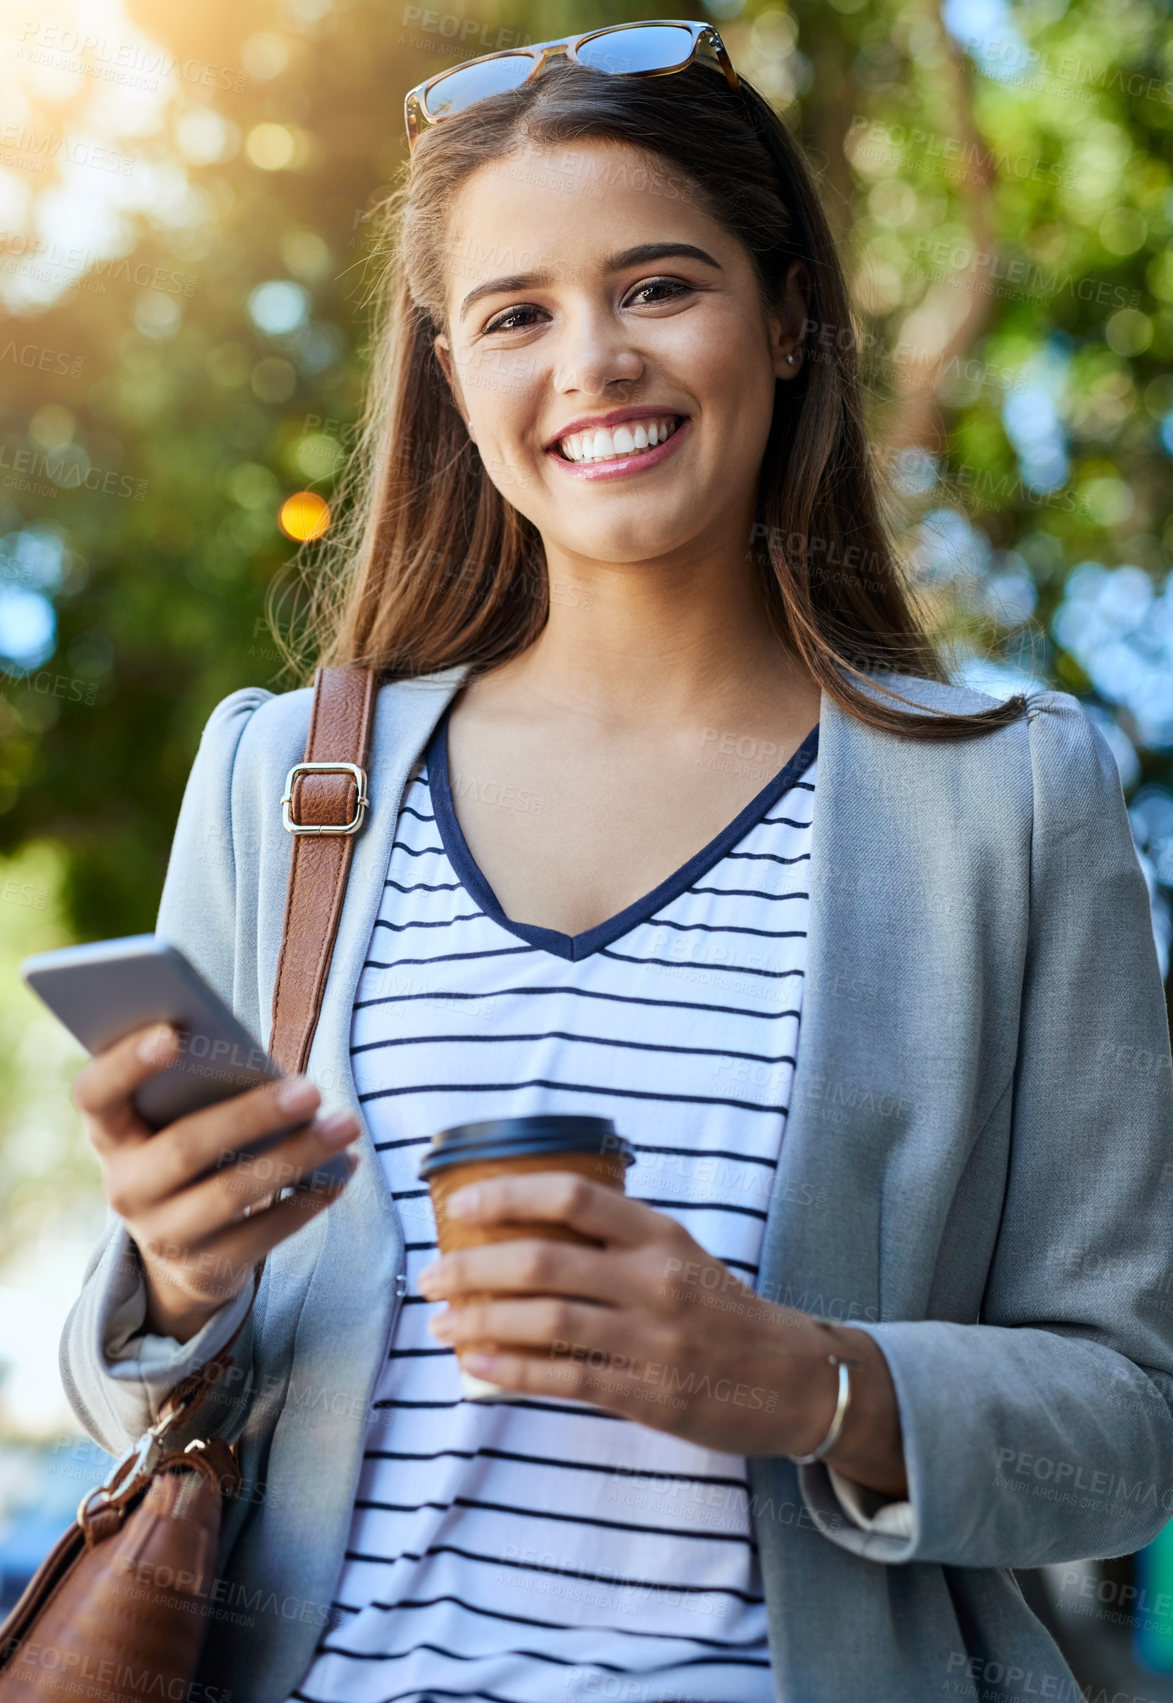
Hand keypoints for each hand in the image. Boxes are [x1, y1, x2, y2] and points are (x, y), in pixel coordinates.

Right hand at [72, 1021, 363, 1342]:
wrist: (186, 1241)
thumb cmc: (195, 1145)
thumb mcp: (184, 1117)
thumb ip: (203, 1088)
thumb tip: (270, 1072)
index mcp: (111, 1133)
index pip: (95, 1095)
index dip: (125, 1064)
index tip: (171, 1032)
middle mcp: (124, 1188)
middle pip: (184, 1148)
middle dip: (252, 1116)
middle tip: (311, 1090)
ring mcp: (160, 1236)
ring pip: (229, 1195)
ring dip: (296, 1157)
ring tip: (345, 1124)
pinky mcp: (203, 1270)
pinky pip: (261, 1236)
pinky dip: (308, 1199)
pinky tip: (342, 1170)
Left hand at [416, 1169, 905, 1490]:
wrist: (793, 1377)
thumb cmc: (718, 1307)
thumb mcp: (676, 1251)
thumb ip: (611, 1237)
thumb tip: (518, 1225)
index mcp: (659, 1233)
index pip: (572, 1196)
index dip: (508, 1194)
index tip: (460, 1202)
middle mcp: (655, 1280)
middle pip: (544, 1261)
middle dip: (473, 1267)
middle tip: (430, 1276)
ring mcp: (653, 1340)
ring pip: (548, 1321)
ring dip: (482, 1319)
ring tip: (440, 1322)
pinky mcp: (651, 1397)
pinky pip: (567, 1379)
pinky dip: (514, 1370)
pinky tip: (477, 1364)